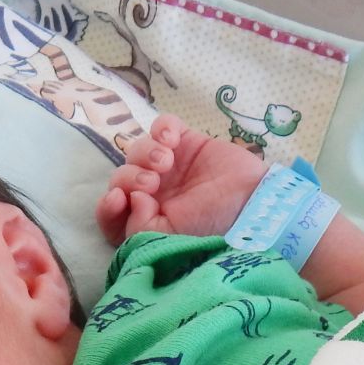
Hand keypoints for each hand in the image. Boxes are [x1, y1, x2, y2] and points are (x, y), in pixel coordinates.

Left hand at [96, 113, 266, 244]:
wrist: (255, 203)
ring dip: (145, 153)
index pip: (112, 215)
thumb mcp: (172, 239)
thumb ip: (140, 227)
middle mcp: (154, 194)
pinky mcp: (185, 142)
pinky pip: (161, 125)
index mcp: (147, 221)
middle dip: (130, 177)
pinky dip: (162, 127)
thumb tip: (128, 199)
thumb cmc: (216, 227)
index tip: (121, 198)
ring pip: (136, 150)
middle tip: (153, 182)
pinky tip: (173, 138)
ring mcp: (169, 167)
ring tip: (166, 161)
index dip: (108, 207)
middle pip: (121, 178)